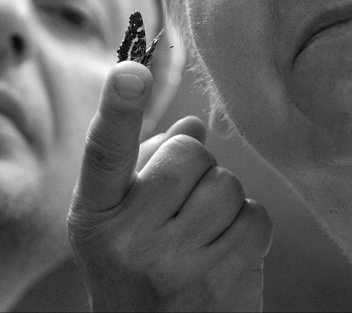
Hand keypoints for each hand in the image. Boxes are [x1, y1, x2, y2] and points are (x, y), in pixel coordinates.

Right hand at [68, 61, 272, 311]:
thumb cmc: (137, 264)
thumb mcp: (123, 216)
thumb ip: (149, 164)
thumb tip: (196, 125)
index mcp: (95, 213)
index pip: (105, 152)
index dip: (118, 108)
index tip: (130, 70)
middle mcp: (128, 239)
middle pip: (189, 154)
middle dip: (195, 168)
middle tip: (180, 205)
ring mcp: (175, 264)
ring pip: (228, 183)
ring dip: (223, 200)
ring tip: (201, 234)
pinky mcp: (222, 281)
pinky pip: (256, 217)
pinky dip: (248, 227)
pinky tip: (224, 252)